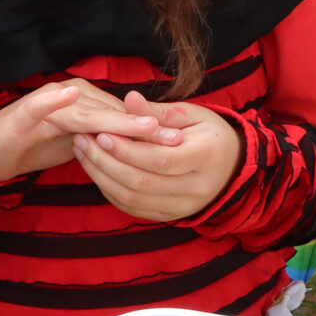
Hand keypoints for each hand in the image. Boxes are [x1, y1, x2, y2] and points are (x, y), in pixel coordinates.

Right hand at [0, 80, 179, 185]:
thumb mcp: (83, 146)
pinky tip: (71, 97)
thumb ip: (110, 141)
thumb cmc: (42, 144)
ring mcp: (49, 101)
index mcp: (90, 102)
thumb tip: (148, 149)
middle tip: (174, 137)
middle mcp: (74, 96)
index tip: (181, 139)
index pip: (126, 115)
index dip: (153, 128)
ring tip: (144, 125)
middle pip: (114, 112)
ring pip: (88, 111)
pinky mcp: (24, 112)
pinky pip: (41, 105)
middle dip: (144, 126)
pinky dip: (55, 100)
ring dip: (115, 118)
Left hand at [71, 93, 241, 221]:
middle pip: (142, 181)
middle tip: (82, 139)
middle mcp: (197, 188)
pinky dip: (110, 190)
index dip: (127, 148)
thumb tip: (129, 99)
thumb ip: (158, 112)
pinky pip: (133, 208)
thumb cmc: (209, 134)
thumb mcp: (191, 115)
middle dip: (106, 161)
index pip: (160, 159)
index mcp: (207, 156)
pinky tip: (96, 169)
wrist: (232, 166)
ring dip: (102, 176)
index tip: (101, 132)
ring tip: (82, 150)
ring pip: (133, 198)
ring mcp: (184, 206)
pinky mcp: (170, 216)